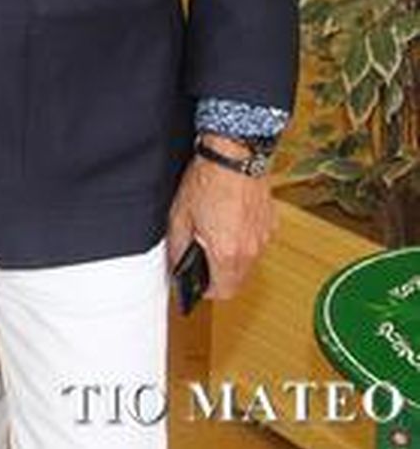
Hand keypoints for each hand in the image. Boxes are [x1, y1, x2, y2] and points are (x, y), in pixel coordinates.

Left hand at [166, 137, 274, 299]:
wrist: (233, 156)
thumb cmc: (207, 181)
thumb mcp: (180, 216)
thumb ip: (179, 247)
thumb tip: (178, 263)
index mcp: (226, 253)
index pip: (223, 292)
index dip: (207, 291)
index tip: (197, 283)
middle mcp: (250, 250)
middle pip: (238, 281)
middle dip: (220, 276)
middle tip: (203, 260)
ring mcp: (263, 237)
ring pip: (249, 263)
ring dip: (233, 258)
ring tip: (215, 237)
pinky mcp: (270, 224)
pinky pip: (257, 243)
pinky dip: (244, 241)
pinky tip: (229, 223)